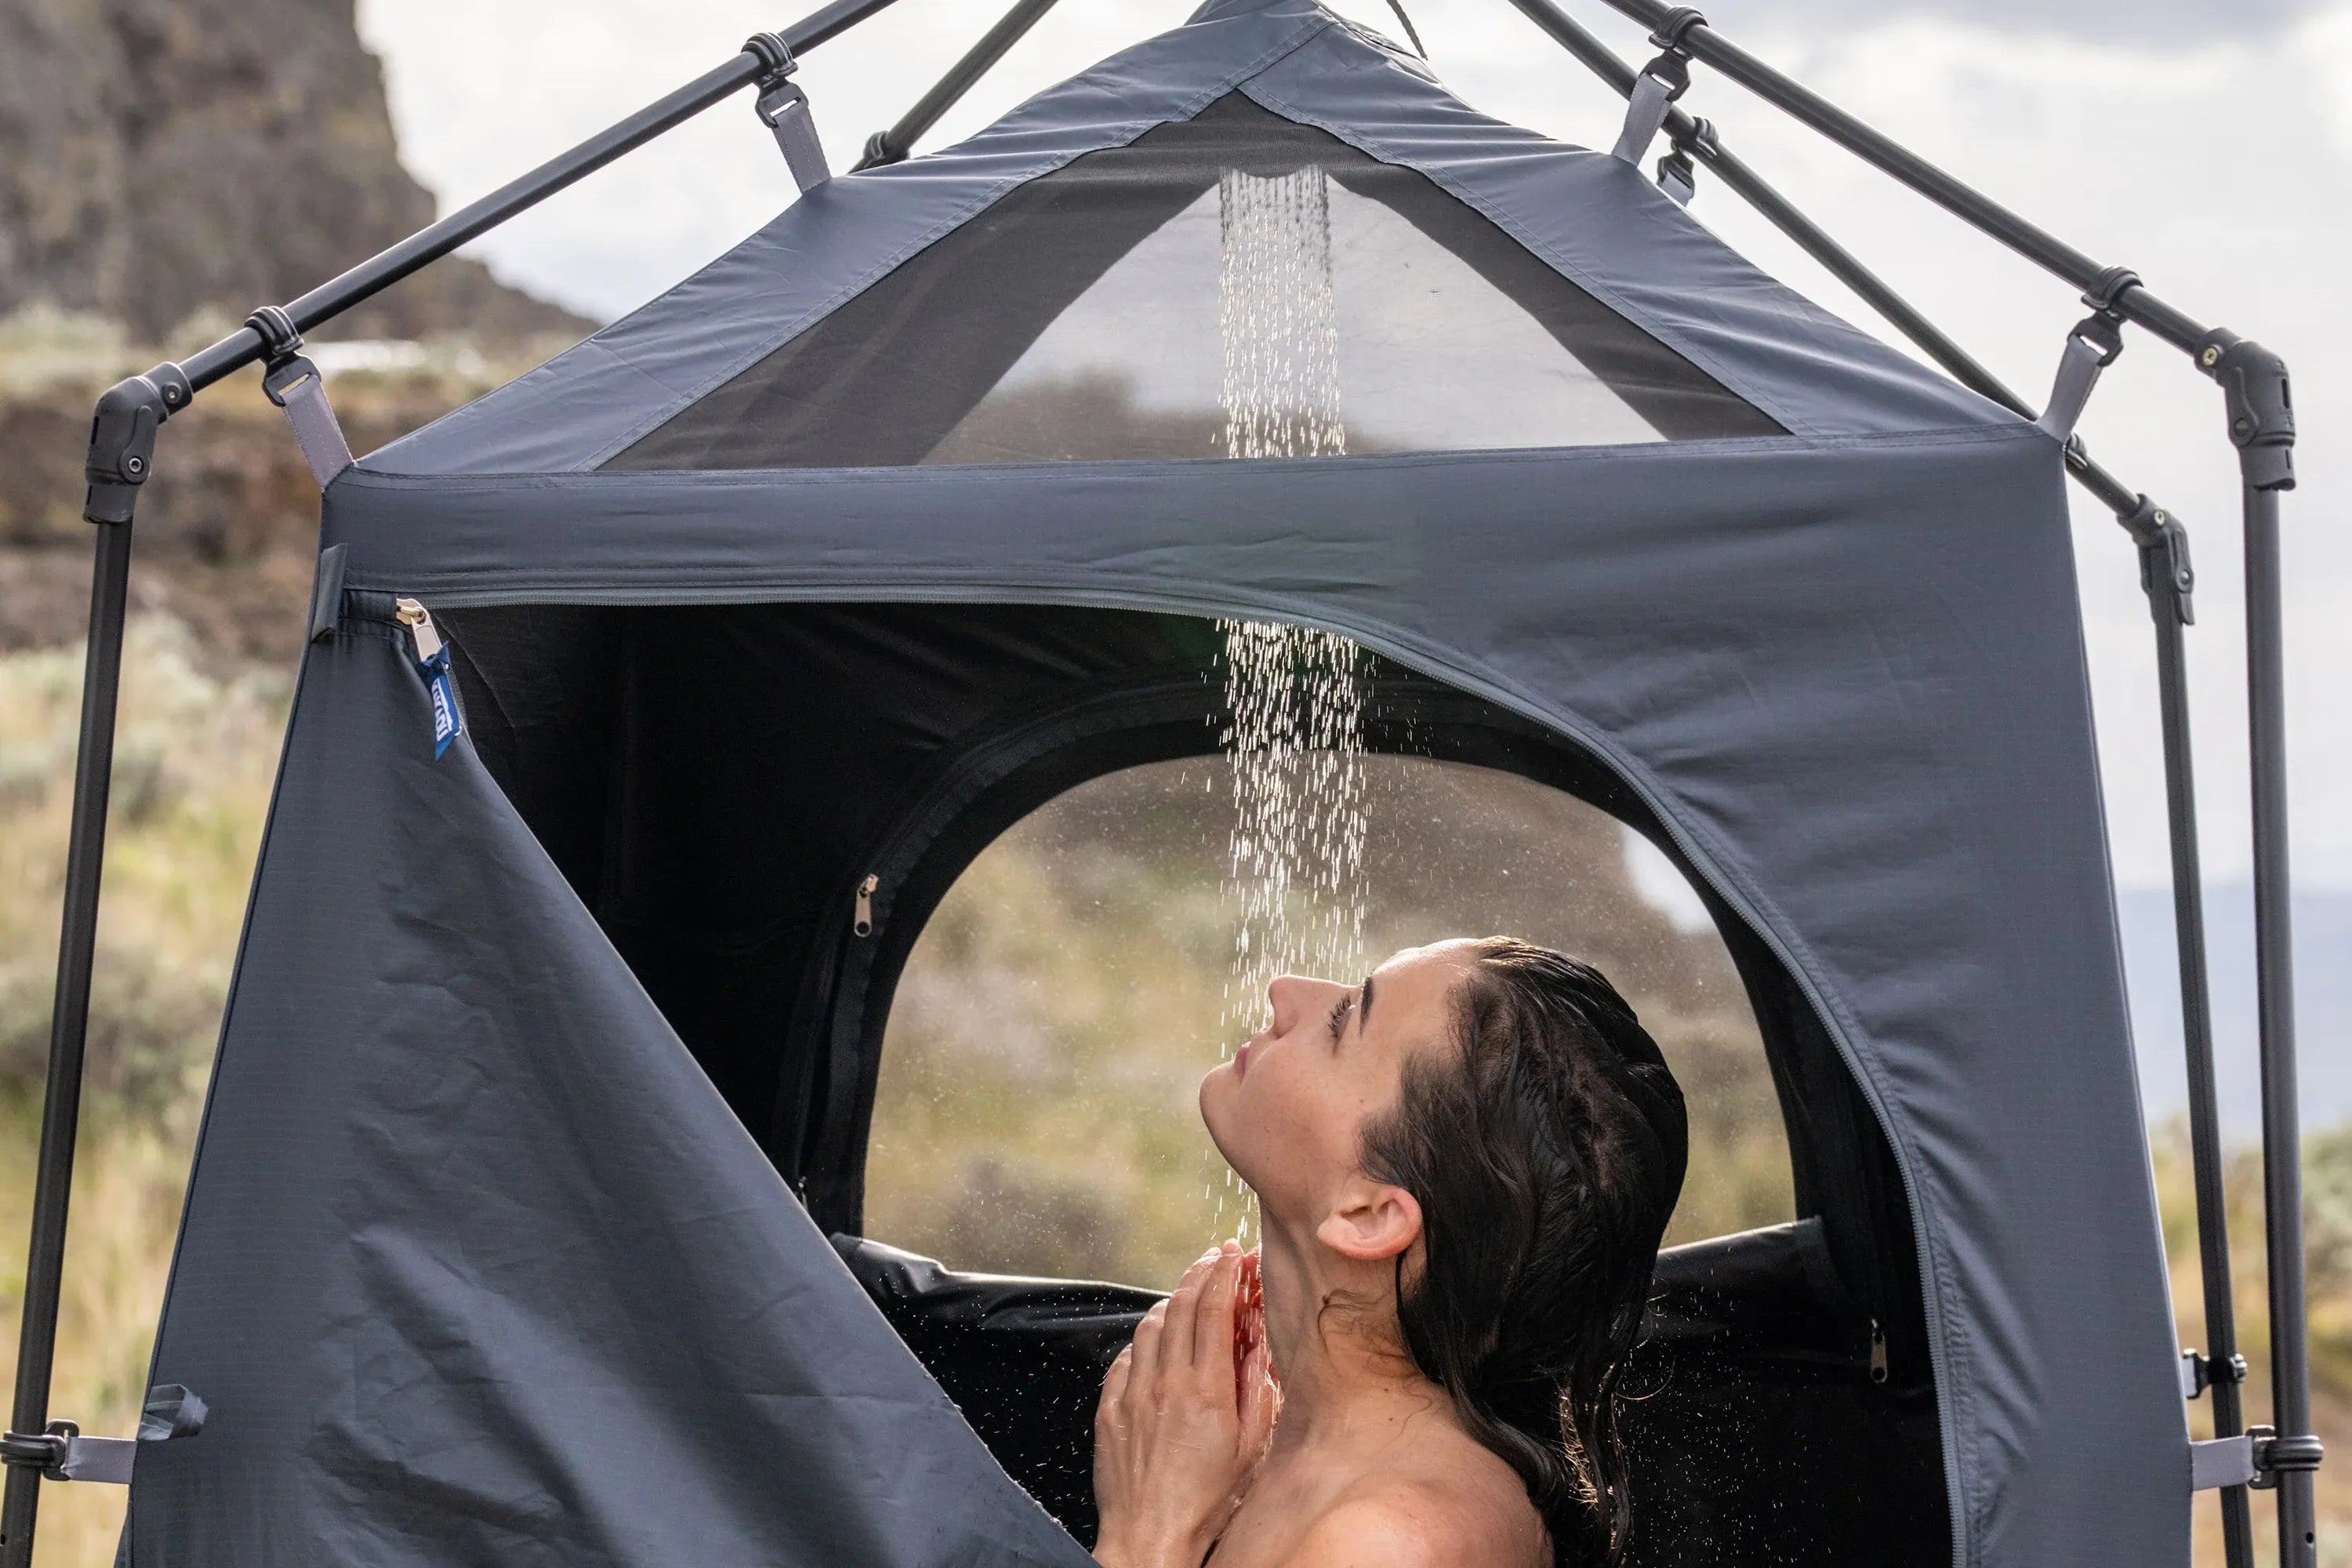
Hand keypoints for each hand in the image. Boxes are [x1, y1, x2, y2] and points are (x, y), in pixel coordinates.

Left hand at [1092, 1242, 1278, 1567]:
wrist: (1150, 1537)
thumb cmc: (1206, 1503)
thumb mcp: (1251, 1449)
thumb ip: (1257, 1391)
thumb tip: (1259, 1346)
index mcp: (1206, 1390)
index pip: (1213, 1308)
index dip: (1223, 1273)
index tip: (1231, 1254)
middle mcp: (1165, 1383)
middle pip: (1179, 1305)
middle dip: (1198, 1273)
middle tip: (1211, 1259)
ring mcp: (1133, 1393)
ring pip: (1149, 1324)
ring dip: (1170, 1301)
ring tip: (1186, 1295)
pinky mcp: (1109, 1408)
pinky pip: (1125, 1356)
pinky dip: (1143, 1338)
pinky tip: (1155, 1340)